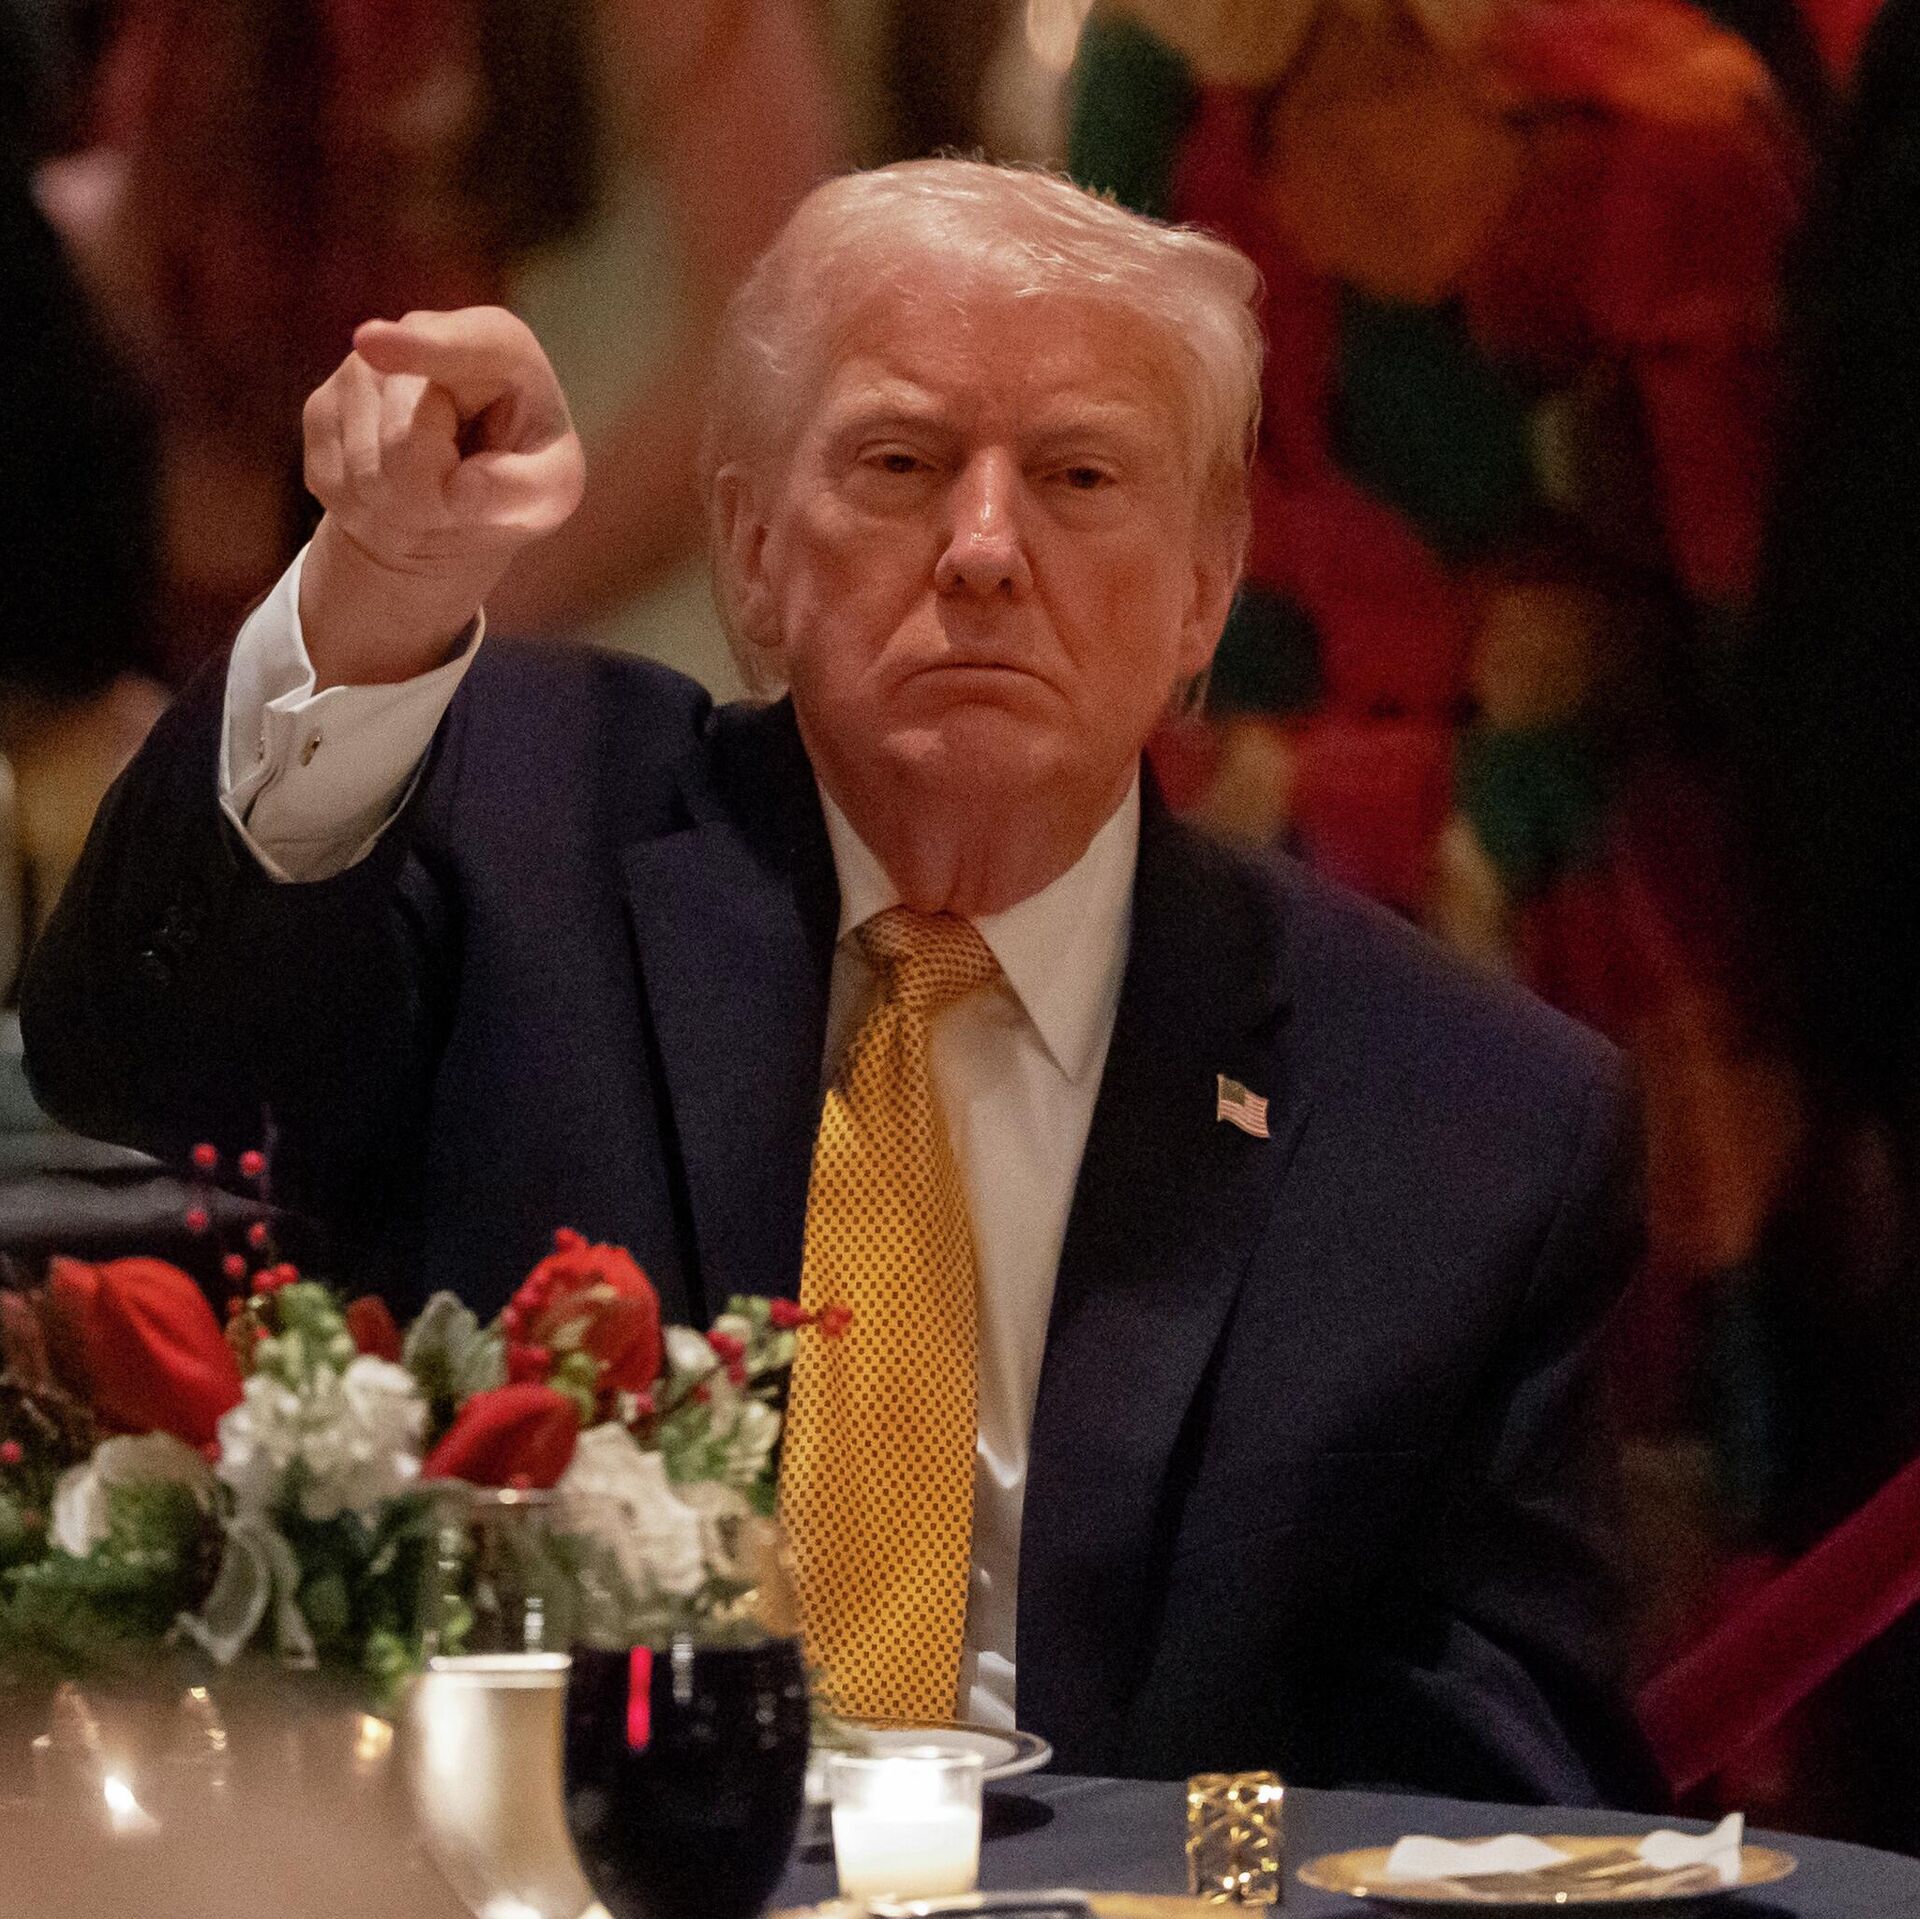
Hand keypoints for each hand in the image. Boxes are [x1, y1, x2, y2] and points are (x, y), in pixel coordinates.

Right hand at [298, 308, 585, 686]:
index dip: (419, 348)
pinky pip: (335, 484)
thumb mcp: (552, 490)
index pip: (465, 345)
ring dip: (403, 508)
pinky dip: (369, 512)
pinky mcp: (321, 407)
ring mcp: (362, 369)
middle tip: (461, 497)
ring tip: (431, 494)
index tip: (373, 345)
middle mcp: (422, 336)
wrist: (455, 501)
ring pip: (367, 471)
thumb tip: (463, 489)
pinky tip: (395, 495)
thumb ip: (529, 488)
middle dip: (433, 495)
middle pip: (406, 440)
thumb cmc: (518, 481)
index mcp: (499, 346)